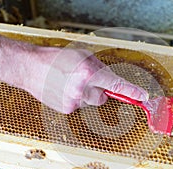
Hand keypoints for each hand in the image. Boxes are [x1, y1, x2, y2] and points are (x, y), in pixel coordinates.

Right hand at [24, 47, 148, 113]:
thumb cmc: (55, 58)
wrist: (29, 67)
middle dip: (98, 90)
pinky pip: (79, 106)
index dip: (132, 92)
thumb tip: (110, 81)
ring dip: (85, 95)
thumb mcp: (82, 55)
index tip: (142, 97)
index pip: (116, 85)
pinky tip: (63, 90)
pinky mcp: (66, 109)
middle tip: (84, 81)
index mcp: (88, 72)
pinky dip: (75, 100)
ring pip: (90, 102)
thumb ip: (99, 68)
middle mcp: (82, 89)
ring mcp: (74, 102)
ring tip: (68, 83)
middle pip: (102, 97)